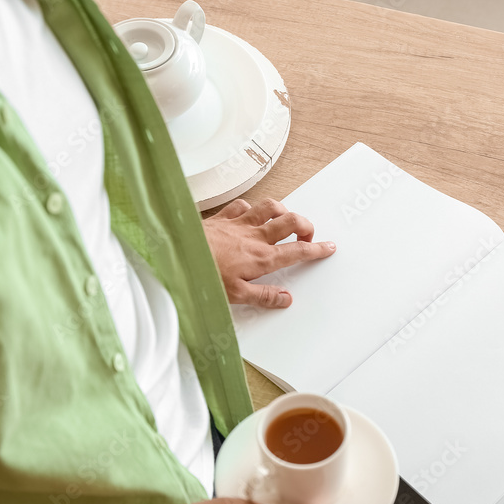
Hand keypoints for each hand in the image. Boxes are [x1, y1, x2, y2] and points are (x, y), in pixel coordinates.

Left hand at [202, 198, 335, 308]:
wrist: (175, 255)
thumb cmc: (203, 275)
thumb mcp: (236, 295)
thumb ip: (264, 296)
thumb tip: (285, 299)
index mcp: (262, 257)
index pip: (298, 250)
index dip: (317, 249)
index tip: (328, 247)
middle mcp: (254, 236)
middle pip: (290, 221)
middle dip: (305, 225)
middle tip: (307, 235)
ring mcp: (238, 223)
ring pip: (270, 207)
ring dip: (282, 211)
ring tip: (284, 220)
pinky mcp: (222, 217)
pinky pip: (243, 205)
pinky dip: (252, 208)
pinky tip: (250, 215)